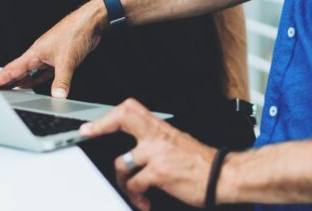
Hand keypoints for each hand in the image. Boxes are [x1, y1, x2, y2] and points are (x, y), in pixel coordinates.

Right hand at [0, 1, 104, 97]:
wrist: (89, 23)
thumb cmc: (75, 32)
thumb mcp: (67, 61)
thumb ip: (61, 81)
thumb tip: (57, 97)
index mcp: (35, 53)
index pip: (12, 69)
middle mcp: (38, 54)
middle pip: (18, 72)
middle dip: (6, 82)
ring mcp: (48, 56)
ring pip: (30, 73)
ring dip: (21, 82)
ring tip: (11, 92)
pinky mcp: (58, 59)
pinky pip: (43, 73)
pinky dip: (36, 80)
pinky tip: (32, 85)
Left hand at [81, 99, 217, 209]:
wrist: (223, 175)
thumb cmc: (202, 163)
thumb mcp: (178, 141)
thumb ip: (157, 140)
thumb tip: (138, 145)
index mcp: (160, 128)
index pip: (130, 109)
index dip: (109, 116)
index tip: (92, 124)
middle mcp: (156, 137)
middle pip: (122, 117)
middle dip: (101, 125)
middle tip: (88, 133)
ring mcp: (156, 154)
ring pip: (122, 163)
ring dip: (123, 181)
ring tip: (134, 192)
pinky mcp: (159, 174)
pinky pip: (134, 185)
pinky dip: (136, 196)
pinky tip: (144, 201)